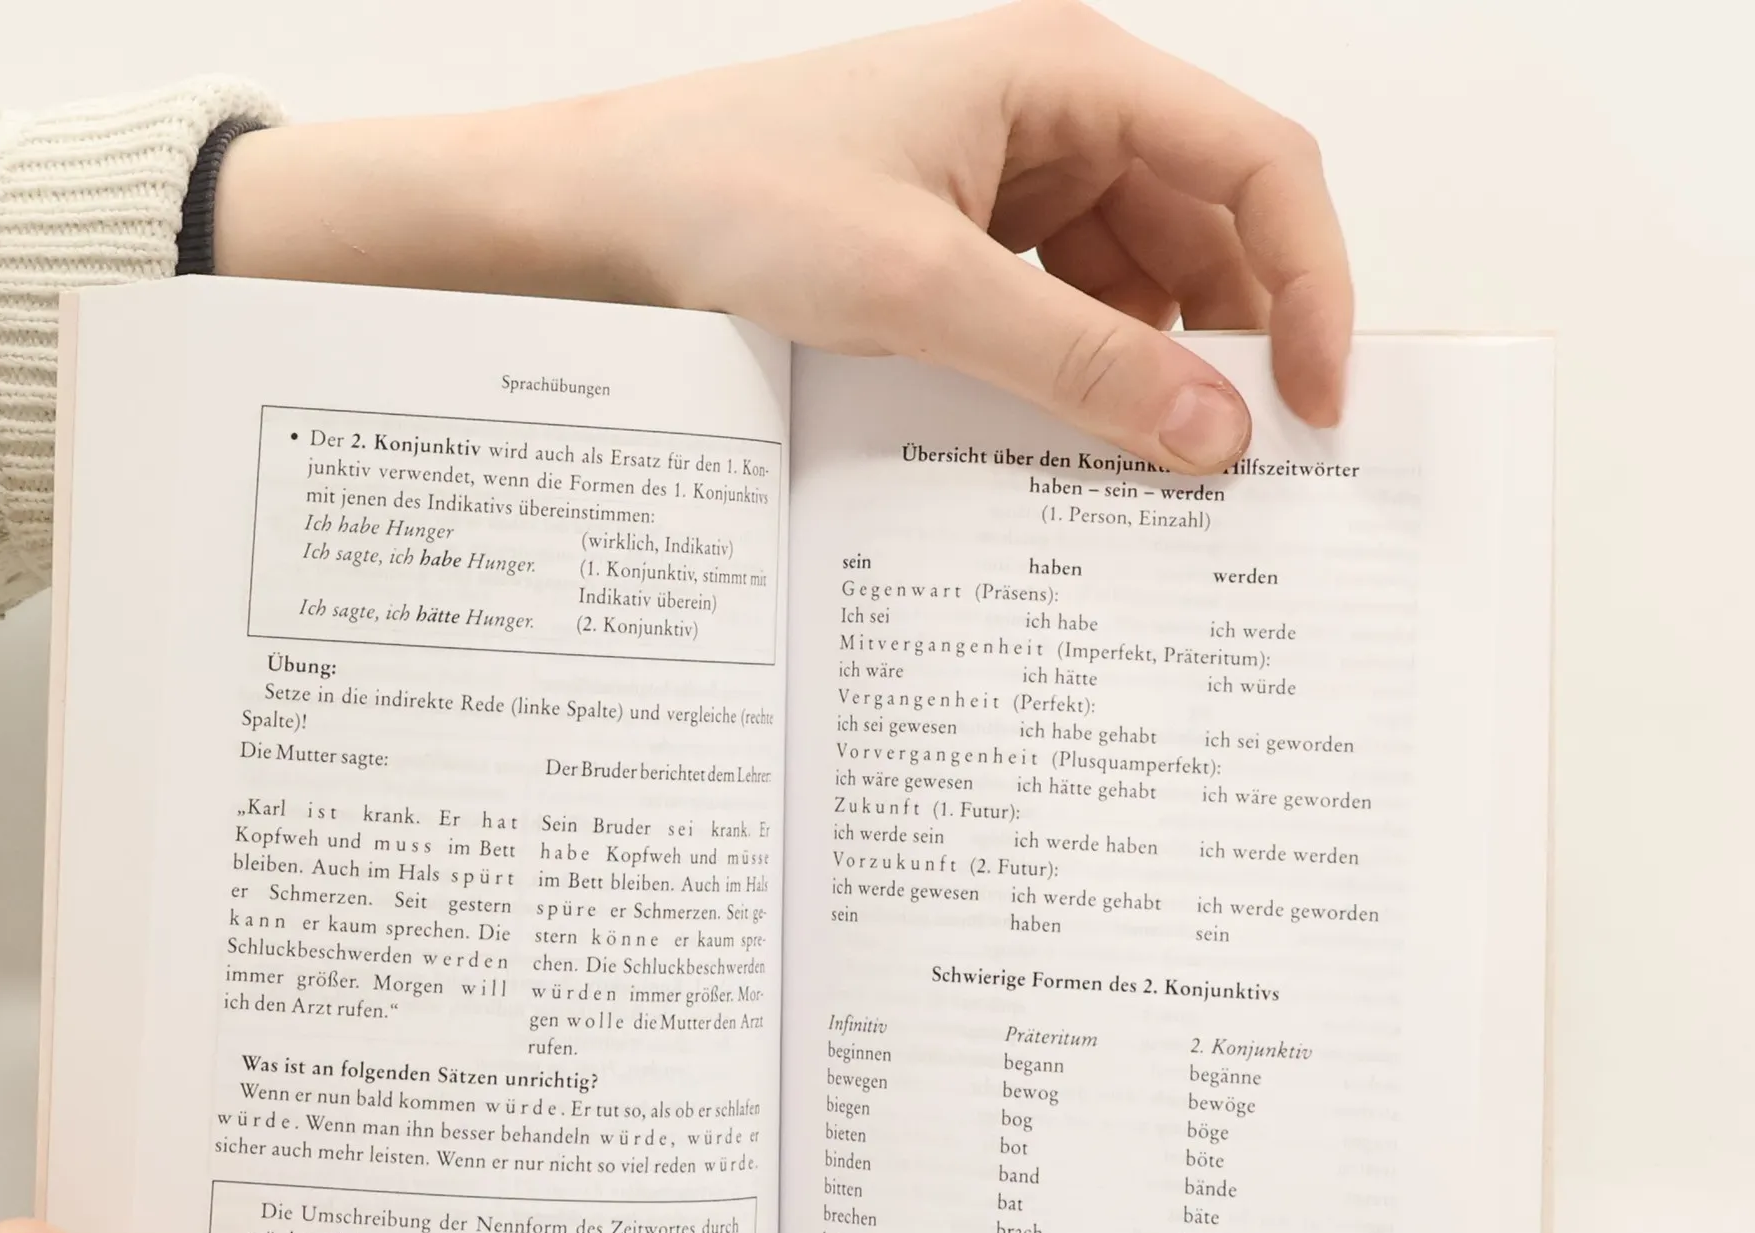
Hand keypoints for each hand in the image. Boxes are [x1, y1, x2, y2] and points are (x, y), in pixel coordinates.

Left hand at [217, 0, 1350, 472]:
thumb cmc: (733, 197)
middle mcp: (1056, 114)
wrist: (604, 218)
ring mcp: (1012, 177)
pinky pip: (1067, 310)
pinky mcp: (969, 238)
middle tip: (1235, 468)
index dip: (1312, 283)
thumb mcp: (921, 290)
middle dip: (1231, 343)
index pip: (1256, 165)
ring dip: (1151, 371)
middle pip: (1207, 231)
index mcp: (1068, 73)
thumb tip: (1214, 436)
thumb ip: (1079, 366)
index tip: (1320, 402)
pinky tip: (1067, 439)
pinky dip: (1083, 374)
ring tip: (1141, 468)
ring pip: (1139, 282)